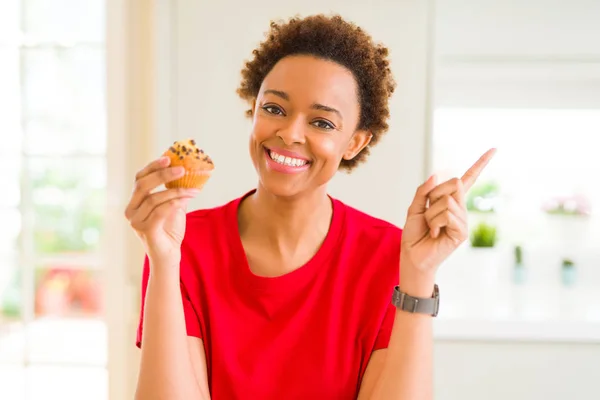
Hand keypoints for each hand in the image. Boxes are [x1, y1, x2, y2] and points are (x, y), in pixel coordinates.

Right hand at [124, 156, 199, 265]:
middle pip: (143, 185)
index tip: (168, 158)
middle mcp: (131, 210)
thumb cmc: (170, 230)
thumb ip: (174, 191)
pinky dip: (174, 203)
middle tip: (182, 169)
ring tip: (193, 190)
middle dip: (163, 175)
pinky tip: (186, 200)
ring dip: (176, 191)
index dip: (152, 166)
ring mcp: (135, 222)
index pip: (139, 178)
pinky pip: (160, 212)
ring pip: (154, 199)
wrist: (169, 255)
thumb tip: (187, 172)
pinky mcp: (145, 231)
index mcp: (134, 201)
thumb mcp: (173, 205)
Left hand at [400, 148, 496, 285]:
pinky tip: (435, 233)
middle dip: (433, 195)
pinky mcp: (462, 231)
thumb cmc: (414, 233)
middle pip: (453, 183)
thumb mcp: (415, 207)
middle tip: (428, 213)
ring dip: (431, 213)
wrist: (412, 255)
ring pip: (446, 200)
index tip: (494, 149)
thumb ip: (424, 191)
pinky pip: (447, 214)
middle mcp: (460, 208)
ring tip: (431, 226)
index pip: (468, 179)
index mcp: (450, 200)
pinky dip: (435, 223)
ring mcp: (463, 220)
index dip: (480, 164)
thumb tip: (436, 175)